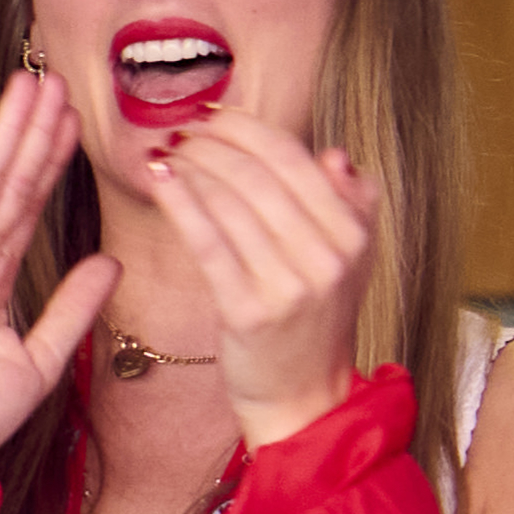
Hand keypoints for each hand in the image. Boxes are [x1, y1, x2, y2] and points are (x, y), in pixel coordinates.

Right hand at [0, 72, 118, 466]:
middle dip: (30, 133)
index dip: (50, 163)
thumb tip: (111, 264)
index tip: (75, 121)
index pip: (26, 208)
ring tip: (28, 86)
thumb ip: (74, 308)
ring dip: (5, 134)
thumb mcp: (42, 357)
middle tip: (54, 81)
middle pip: (6, 184)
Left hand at [147, 109, 375, 446]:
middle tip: (182, 129)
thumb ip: (351, 205)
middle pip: (258, 174)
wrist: (303, 399)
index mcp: (353, 234)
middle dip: (212, 141)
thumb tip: (334, 155)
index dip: (248, 128)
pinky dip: (180, 201)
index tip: (214, 114)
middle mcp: (328, 257)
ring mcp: (289, 285)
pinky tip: (159, 178)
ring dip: (190, 165)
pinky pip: (208, 240)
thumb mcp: (350, 263)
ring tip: (167, 152)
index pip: (295, 159)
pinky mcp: (248, 310)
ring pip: (230, 201)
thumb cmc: (315, 324)